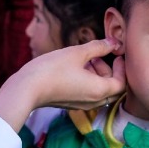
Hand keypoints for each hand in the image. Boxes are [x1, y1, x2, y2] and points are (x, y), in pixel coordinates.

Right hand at [0, 39, 125, 131]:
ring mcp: (81, 104)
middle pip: (112, 89)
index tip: (116, 55)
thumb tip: (112, 42)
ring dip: (97, 75)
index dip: (121, 68)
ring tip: (84, 59)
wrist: (26, 88)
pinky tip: (74, 68)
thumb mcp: (77, 53)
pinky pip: (87, 93)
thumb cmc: (52, 69)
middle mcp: (93, 101)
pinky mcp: (70, 103)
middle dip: (109, 71)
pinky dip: (87, 81)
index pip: (122, 83)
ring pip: (99, 91)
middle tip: (98, 55)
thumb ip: (98, 47)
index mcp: (100, 90)